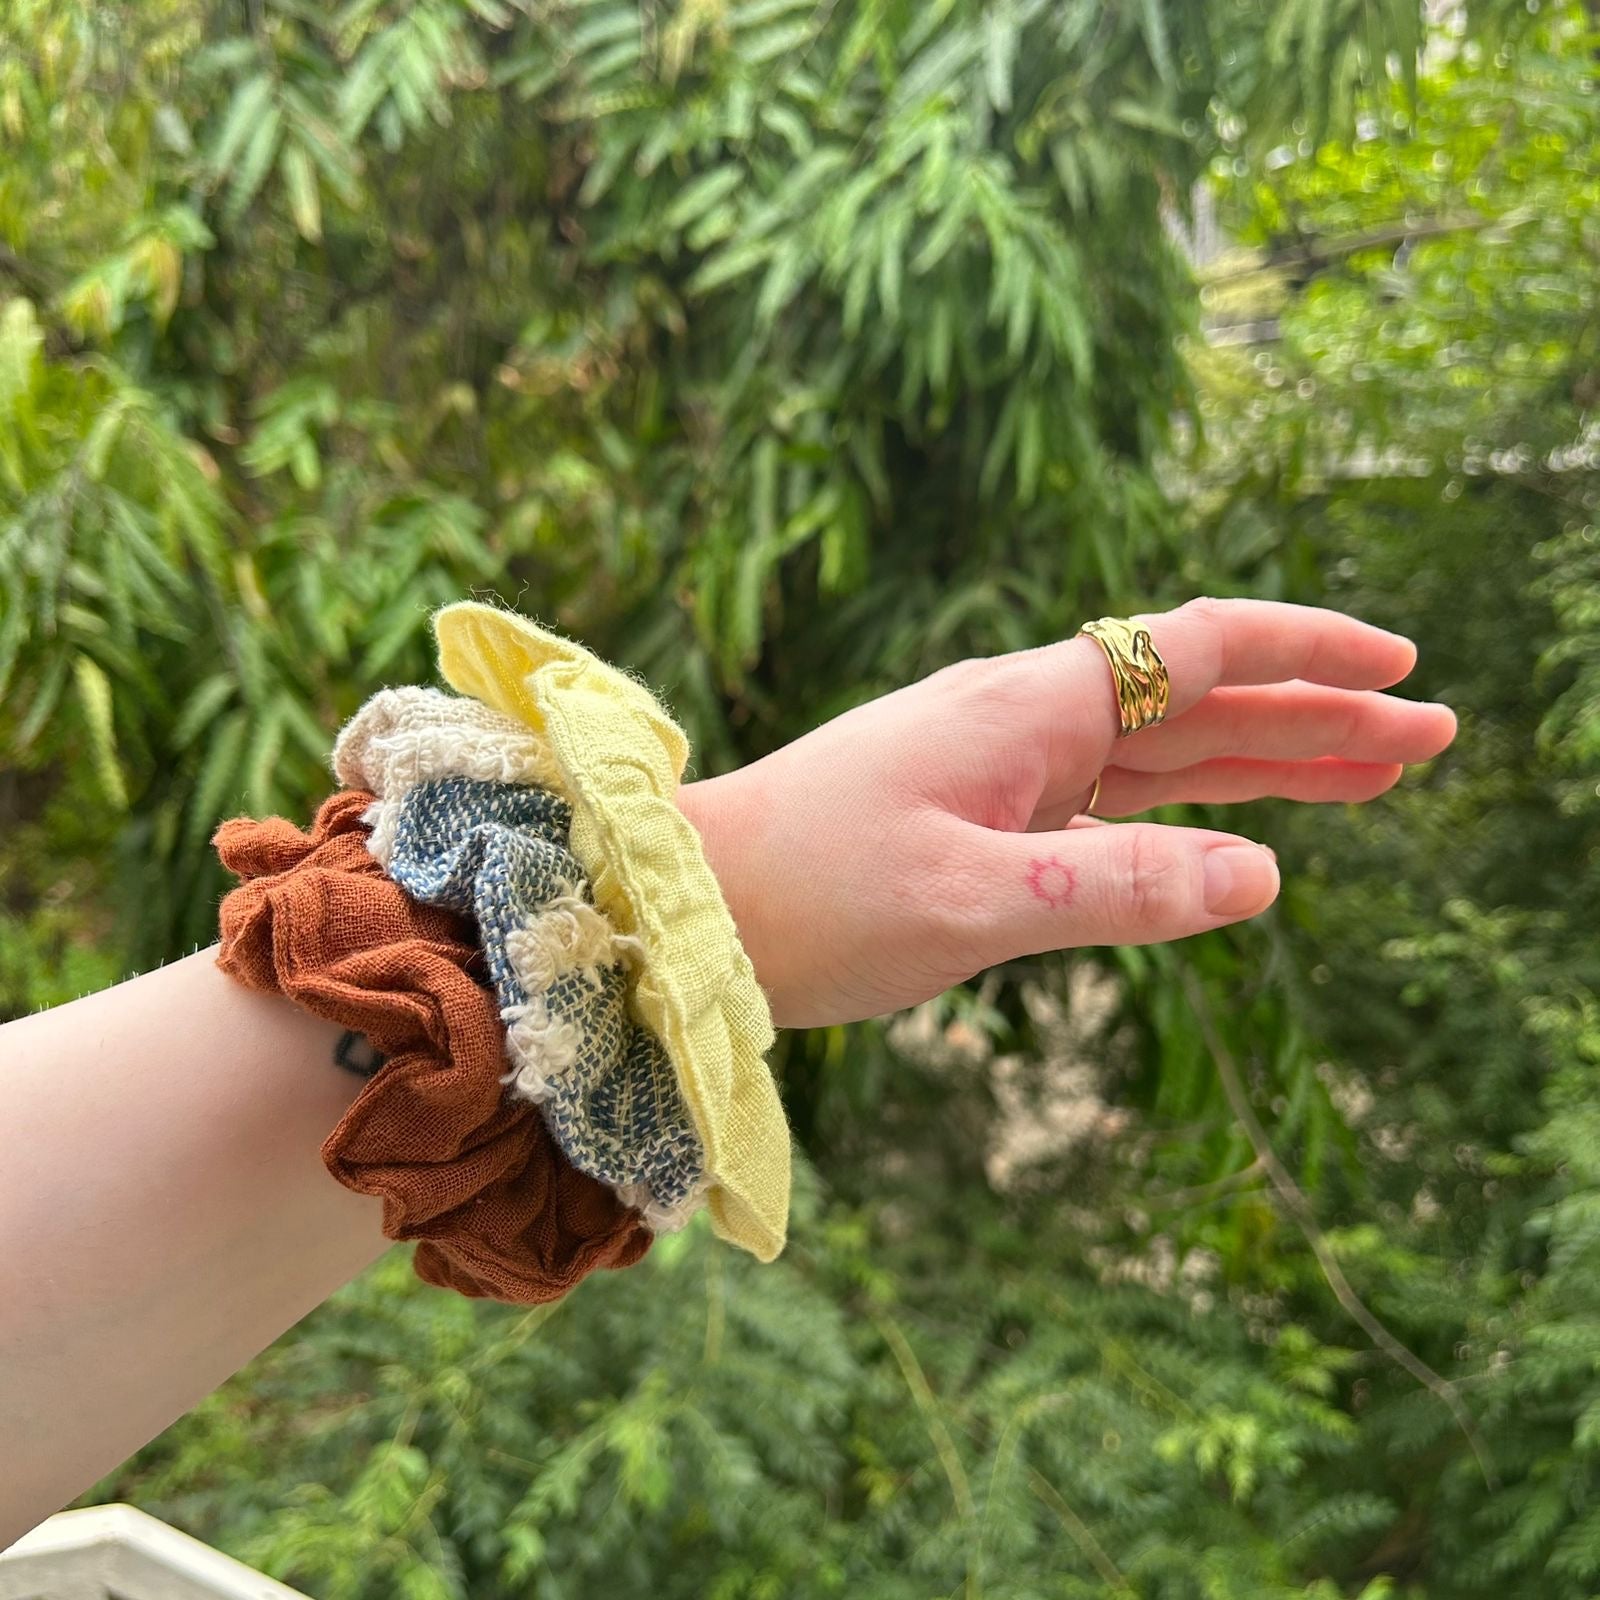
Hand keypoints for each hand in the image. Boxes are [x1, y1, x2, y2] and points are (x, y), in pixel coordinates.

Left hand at [677, 597, 1456, 1028]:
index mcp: (1029, 707)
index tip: (1402, 665)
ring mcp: (999, 763)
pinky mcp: (976, 813)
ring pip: (1162, 752)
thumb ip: (1117, 888)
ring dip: (1265, 761)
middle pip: (1200, 699)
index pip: (1201, 649)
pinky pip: (1109, 799)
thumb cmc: (807, 894)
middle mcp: (1022, 718)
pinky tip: (1224, 827)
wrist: (687, 901)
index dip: (1310, 651)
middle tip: (1432, 736)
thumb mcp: (970, 902)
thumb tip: (1266, 878)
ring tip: (1371, 776)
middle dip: (1318, 716)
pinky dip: (1184, 809)